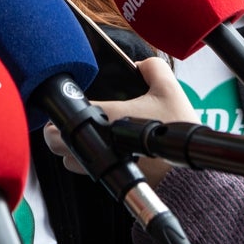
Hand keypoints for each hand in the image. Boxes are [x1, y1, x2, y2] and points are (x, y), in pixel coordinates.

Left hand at [44, 57, 193, 187]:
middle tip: (67, 122)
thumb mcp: (170, 90)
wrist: (186, 174)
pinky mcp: (109, 178)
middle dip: (58, 131)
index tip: (66, 102)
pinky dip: (88, 161)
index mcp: (109, 116)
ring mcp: (102, 164)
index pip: (68, 112)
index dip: (62, 107)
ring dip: (73, 148)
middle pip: (57, 141)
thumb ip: (153, 68)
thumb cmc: (176, 133)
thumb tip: (138, 65)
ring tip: (85, 136)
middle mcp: (99, 142)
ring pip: (70, 159)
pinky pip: (86, 170)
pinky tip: (103, 148)